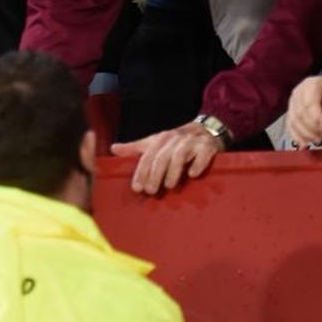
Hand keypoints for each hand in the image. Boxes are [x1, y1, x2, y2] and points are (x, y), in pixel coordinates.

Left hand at [111, 122, 225, 195]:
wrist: (205, 130)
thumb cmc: (176, 141)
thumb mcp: (155, 142)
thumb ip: (135, 148)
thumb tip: (113, 149)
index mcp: (160, 139)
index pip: (147, 156)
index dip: (141, 172)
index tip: (137, 188)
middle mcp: (174, 139)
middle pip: (161, 157)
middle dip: (155, 174)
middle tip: (151, 191)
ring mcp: (192, 141)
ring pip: (180, 155)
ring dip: (174, 171)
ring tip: (169, 185)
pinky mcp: (208, 146)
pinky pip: (203, 154)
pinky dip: (198, 163)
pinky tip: (193, 174)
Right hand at [286, 75, 321, 147]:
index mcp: (312, 85)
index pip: (309, 103)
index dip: (316, 118)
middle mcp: (298, 92)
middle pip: (299, 113)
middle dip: (312, 128)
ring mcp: (292, 103)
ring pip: (293, 121)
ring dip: (305, 134)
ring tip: (319, 140)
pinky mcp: (291, 112)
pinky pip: (290, 126)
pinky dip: (296, 136)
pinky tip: (304, 144)